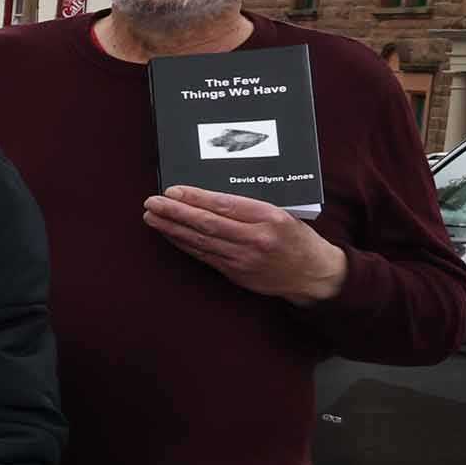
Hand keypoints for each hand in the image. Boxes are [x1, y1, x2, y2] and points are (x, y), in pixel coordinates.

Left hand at [142, 185, 348, 304]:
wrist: (313, 274)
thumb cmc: (297, 238)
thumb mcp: (282, 213)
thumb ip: (250, 206)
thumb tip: (209, 195)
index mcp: (270, 217)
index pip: (225, 204)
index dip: (195, 198)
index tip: (173, 190)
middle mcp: (256, 238)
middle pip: (207, 223)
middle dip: (175, 212)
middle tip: (152, 202)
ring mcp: (244, 258)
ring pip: (201, 241)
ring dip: (172, 228)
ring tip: (152, 216)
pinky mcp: (236, 273)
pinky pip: (204, 255)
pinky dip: (184, 244)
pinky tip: (170, 234)